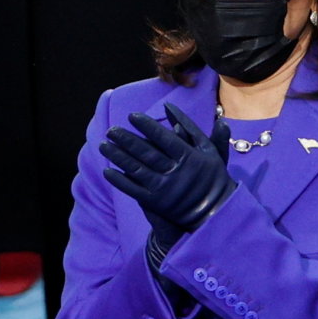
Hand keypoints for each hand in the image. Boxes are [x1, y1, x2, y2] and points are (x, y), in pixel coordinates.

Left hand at [99, 103, 235, 264]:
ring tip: (103, 146)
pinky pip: (133, 190)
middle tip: (111, 130)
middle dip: (126, 140)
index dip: (147, 126)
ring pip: (136, 169)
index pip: (164, 138)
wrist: (214, 211)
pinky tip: (107, 171)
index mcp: (189, 157)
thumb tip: (170, 107)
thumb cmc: (211, 176)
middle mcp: (175, 171)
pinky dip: (119, 180)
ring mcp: (164, 188)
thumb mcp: (208, 150)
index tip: (131, 115)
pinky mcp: (156, 203)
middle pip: (146, 152)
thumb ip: (191, 128)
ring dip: (117, 157)